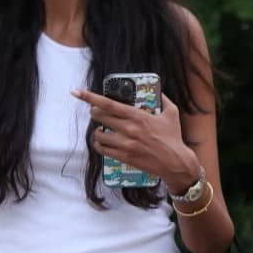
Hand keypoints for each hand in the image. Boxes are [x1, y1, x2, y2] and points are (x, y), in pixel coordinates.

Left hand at [73, 88, 200, 194]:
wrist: (174, 162)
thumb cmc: (173, 137)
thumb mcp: (172, 113)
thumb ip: (163, 99)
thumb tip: (159, 91)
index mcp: (138, 116)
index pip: (109, 104)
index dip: (90, 97)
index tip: (78, 92)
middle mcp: (129, 129)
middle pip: (100, 117)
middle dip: (94, 112)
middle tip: (95, 112)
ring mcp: (125, 144)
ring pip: (99, 134)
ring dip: (97, 131)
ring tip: (101, 130)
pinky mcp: (123, 157)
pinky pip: (103, 149)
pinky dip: (99, 144)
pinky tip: (102, 142)